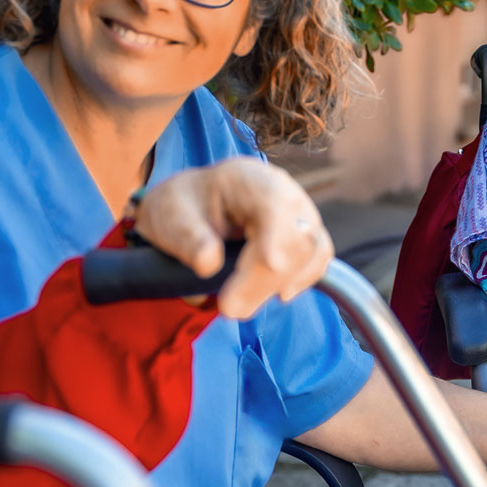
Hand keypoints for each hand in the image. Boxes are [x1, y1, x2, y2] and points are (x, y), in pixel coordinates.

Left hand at [133, 157, 332, 318]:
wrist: (193, 209)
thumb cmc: (183, 210)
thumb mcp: (170, 218)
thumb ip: (187, 239)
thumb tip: (209, 263)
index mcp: (248, 178)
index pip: (275, 203)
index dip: (278, 235)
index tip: (270, 265)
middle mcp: (284, 192)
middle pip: (296, 236)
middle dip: (264, 279)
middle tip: (228, 308)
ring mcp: (300, 214)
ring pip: (310, 252)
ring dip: (276, 286)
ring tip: (237, 306)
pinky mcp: (307, 237)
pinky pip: (317, 261)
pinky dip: (299, 282)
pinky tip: (275, 296)